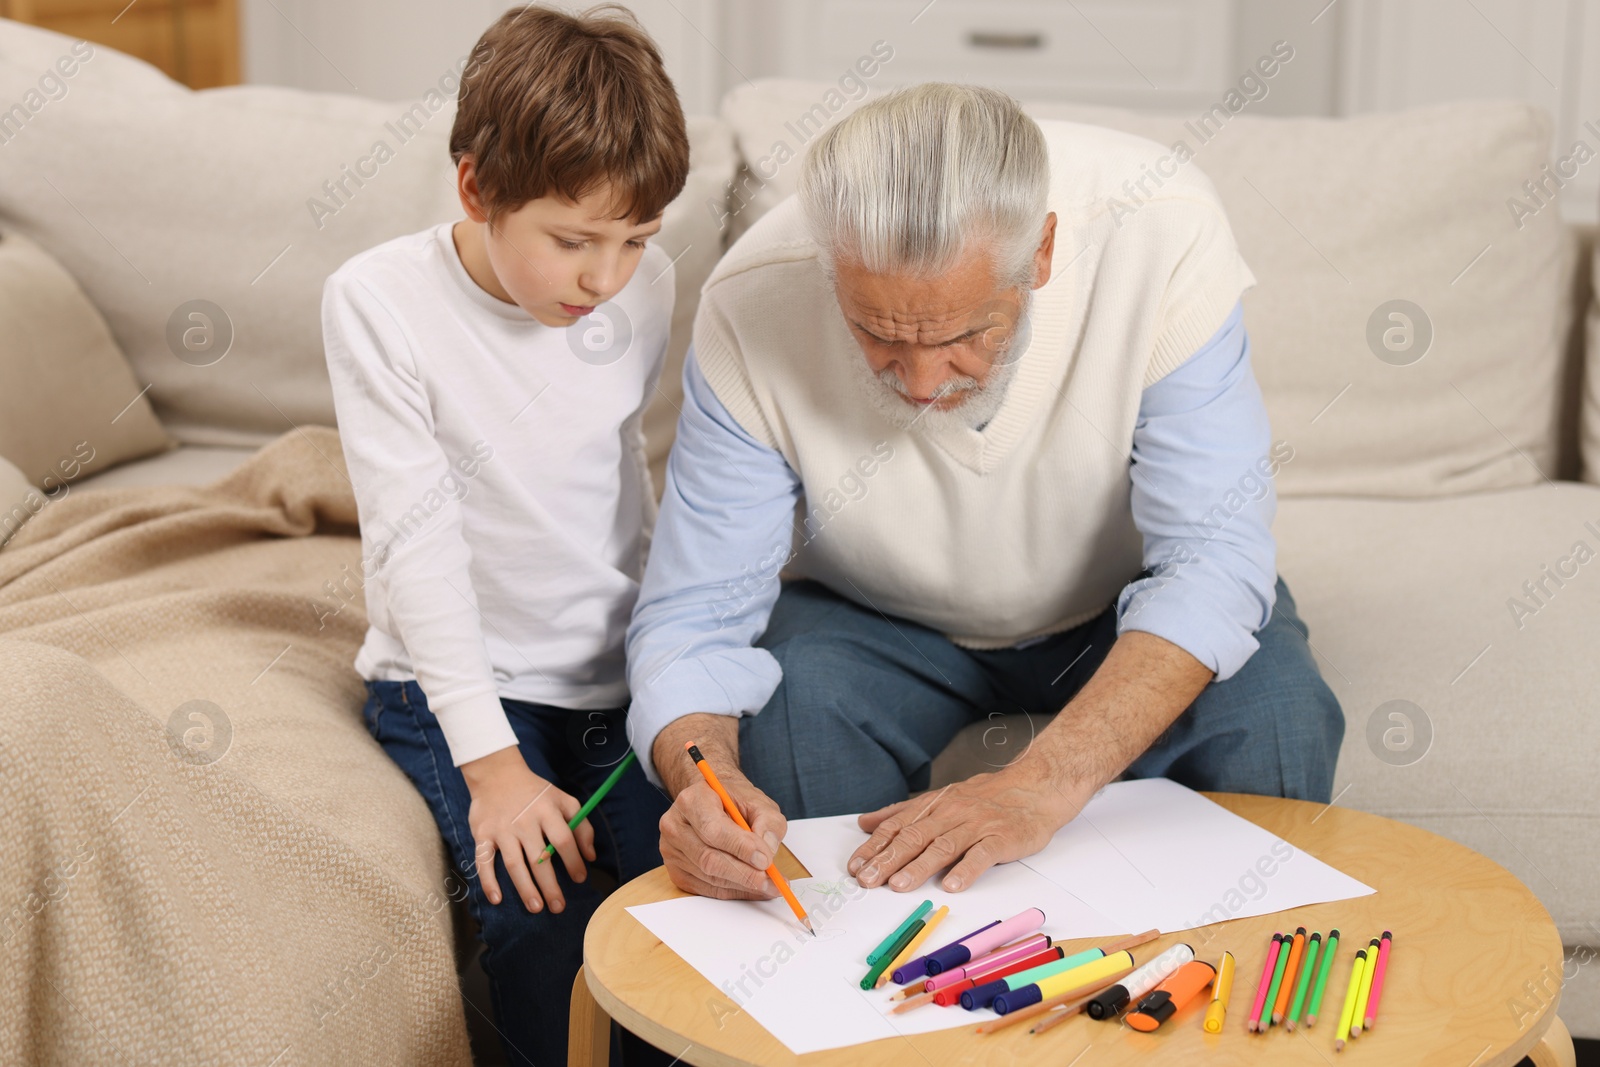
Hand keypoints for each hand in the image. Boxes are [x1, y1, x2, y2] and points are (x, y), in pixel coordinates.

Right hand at [460, 746, 596, 912]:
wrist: (497, 775)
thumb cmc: (536, 793)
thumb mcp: (564, 800)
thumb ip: (581, 826)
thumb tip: (591, 857)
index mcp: (548, 811)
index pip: (564, 840)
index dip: (573, 861)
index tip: (580, 879)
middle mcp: (525, 821)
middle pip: (539, 858)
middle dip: (550, 886)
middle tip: (558, 907)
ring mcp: (502, 829)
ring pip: (514, 864)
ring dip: (525, 888)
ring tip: (536, 907)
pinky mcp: (482, 834)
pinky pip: (484, 861)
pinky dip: (488, 881)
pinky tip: (497, 899)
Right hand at [654, 714, 787, 899]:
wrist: (713, 803)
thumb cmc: (733, 801)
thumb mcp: (758, 801)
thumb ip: (768, 822)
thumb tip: (767, 850)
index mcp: (692, 799)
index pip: (713, 829)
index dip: (740, 848)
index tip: (765, 859)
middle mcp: (675, 825)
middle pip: (708, 858)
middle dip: (744, 873)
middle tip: (772, 881)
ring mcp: (672, 851)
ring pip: (710, 877)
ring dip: (743, 885)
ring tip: (769, 885)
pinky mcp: (677, 871)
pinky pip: (707, 889)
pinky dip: (733, 891)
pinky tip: (752, 887)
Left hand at [847, 759, 1084, 893]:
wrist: (1036, 786)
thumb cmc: (987, 797)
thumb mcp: (941, 798)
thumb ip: (902, 812)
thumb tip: (865, 822)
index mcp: (935, 805)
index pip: (898, 826)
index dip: (875, 846)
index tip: (855, 866)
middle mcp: (952, 812)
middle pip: (915, 837)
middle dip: (888, 859)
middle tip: (868, 880)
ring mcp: (977, 824)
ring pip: (943, 845)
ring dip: (919, 867)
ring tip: (899, 885)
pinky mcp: (1002, 837)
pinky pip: (982, 854)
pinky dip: (967, 869)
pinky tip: (952, 885)